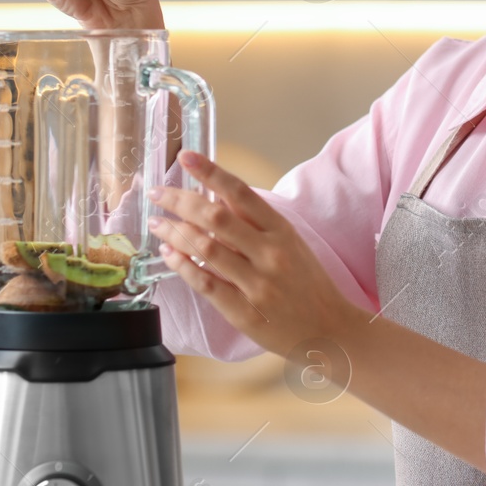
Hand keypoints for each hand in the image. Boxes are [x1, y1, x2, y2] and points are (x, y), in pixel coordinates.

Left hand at [148, 152, 366, 355]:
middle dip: (180, 200)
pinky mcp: (243, 311)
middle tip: (158, 192)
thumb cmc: (307, 284)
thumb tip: (216, 199)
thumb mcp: (291, 244)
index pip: (241, 192)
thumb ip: (256, 224)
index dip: (210, 172)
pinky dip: (182, 265)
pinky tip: (168, 253)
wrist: (328, 328)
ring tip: (157, 222)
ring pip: (205, 248)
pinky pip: (205, 283)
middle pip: (216, 217)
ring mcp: (256, 284)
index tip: (186, 157)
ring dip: (174, 231)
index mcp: (282, 231)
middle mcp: (270, 254)